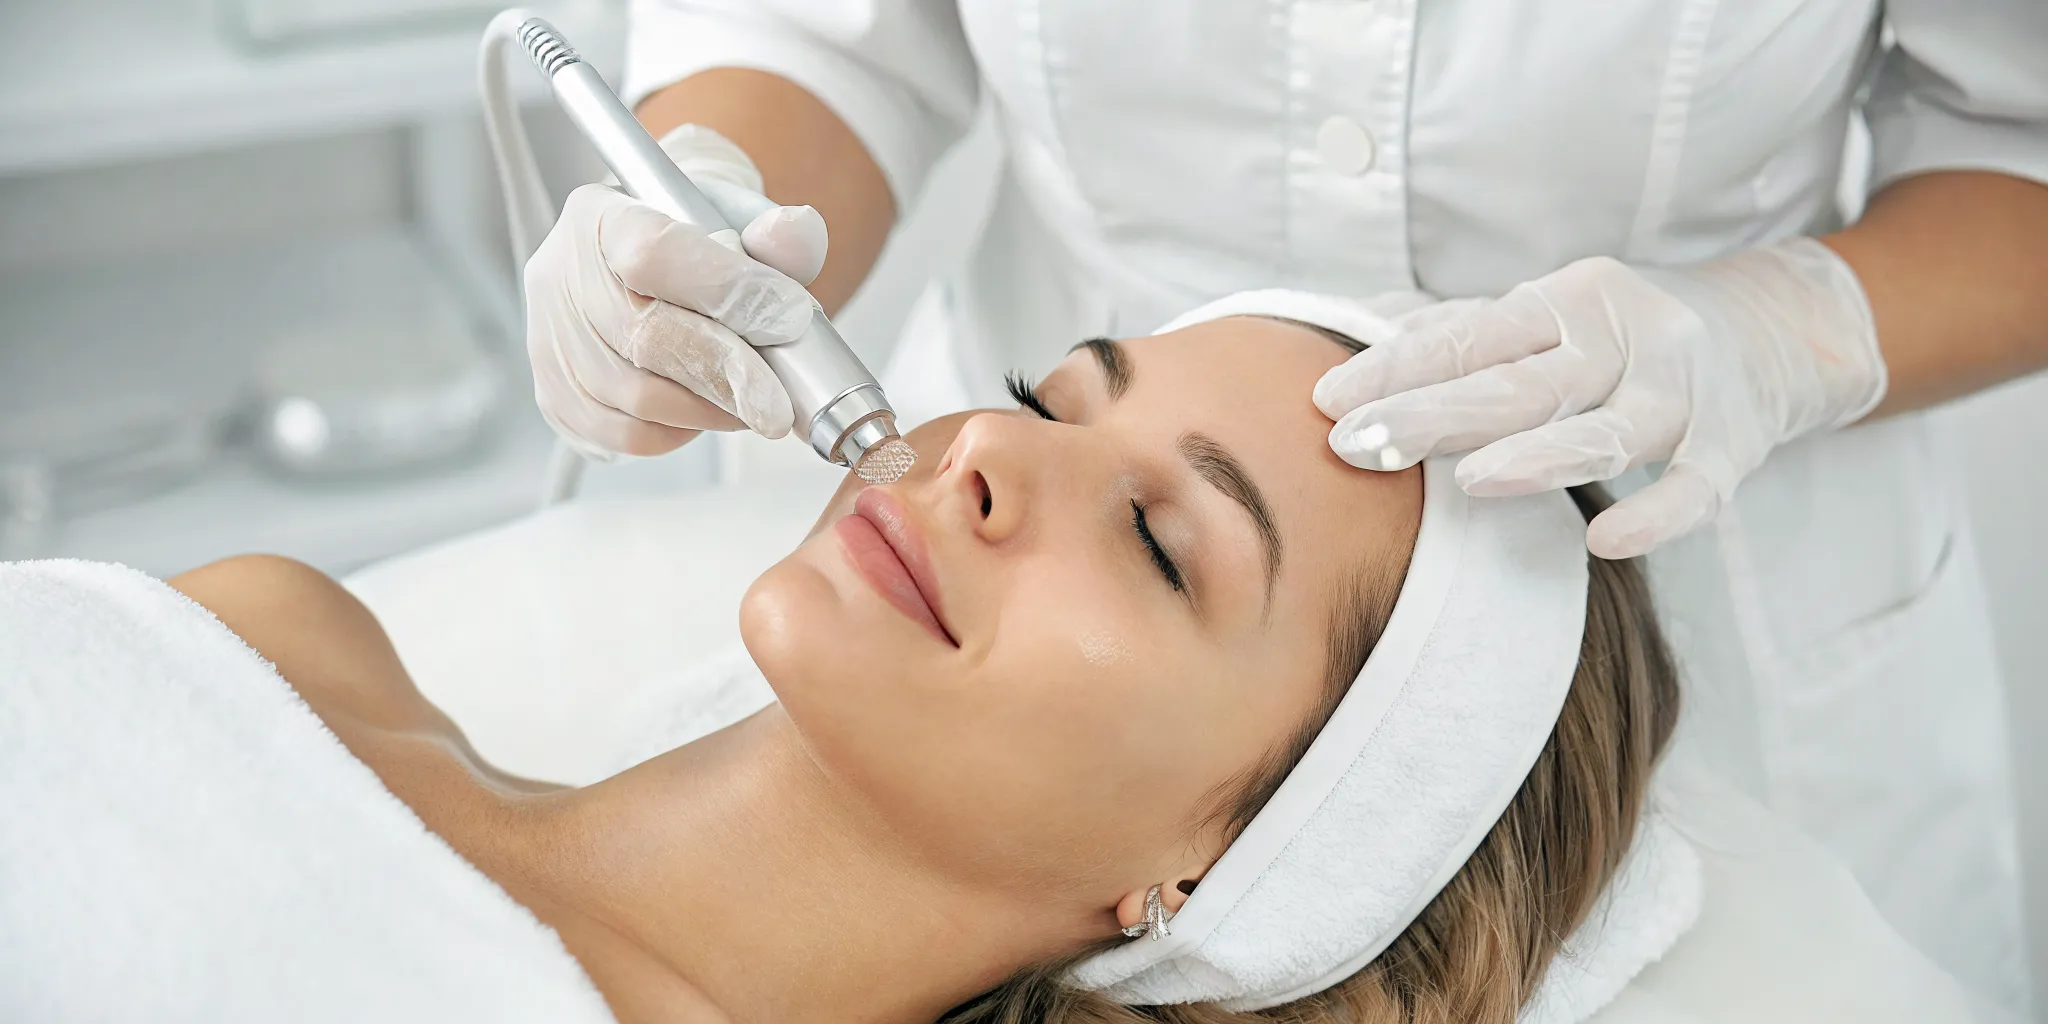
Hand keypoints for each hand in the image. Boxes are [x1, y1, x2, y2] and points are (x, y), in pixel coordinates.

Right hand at [524, 125, 830, 458]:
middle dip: (728, 371)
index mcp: (603, 215)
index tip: (791, 318)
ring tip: (754, 401)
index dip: (726, 291)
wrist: (658, 266)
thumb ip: (778, 233)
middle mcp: (561, 274)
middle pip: (643, 336)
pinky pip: (622, 434)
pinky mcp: (555, 392)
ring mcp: (551, 337)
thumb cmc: (702, 245)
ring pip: (634, 396)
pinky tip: (708, 411)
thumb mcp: (747, 224)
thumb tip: (798, 231)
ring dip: (710, 407)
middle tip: (780, 400)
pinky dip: (678, 433)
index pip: (656, 255)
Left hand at [1313, 240, 1886, 558]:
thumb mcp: (1549, 319)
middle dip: (1434, 414)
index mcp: (1566, 300)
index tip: (1326, 402)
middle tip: (1357, 447)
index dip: (1397, 367)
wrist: (1776, 330)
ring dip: (1539, 454)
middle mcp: (1624, 334)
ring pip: (1605, 426)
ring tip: (1472, 481)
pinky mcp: (1735, 443)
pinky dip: (1658, 513)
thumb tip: (1364, 337)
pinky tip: (1607, 539)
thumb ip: (1464, 333)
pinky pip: (1697, 485)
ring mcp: (1683, 389)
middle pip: (1519, 381)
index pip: (1470, 334)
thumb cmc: (1623, 338)